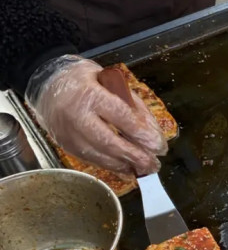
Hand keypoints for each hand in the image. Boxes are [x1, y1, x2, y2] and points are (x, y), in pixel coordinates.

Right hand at [25, 56, 166, 174]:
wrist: (46, 86)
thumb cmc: (84, 81)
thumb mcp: (110, 81)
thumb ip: (132, 103)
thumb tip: (152, 131)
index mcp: (89, 94)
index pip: (120, 116)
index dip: (142, 133)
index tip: (159, 145)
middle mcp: (76, 116)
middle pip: (109, 142)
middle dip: (135, 156)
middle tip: (155, 164)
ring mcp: (69, 133)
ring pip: (100, 155)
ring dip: (125, 165)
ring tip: (145, 169)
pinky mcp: (66, 146)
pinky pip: (91, 159)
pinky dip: (111, 166)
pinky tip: (127, 168)